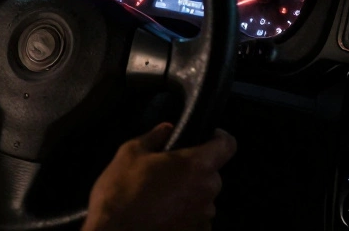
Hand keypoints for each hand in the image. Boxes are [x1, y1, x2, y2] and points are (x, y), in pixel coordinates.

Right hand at [83, 124, 236, 230]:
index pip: (227, 145)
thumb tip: (167, 130)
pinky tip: (161, 213)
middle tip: (168, 171)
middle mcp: (207, 191)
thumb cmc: (121, 190)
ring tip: (161, 196)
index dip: (219, 138)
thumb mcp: (131, 152)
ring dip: (189, 193)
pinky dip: (184, 214)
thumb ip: (154, 137)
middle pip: (212, 173)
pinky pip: (196, 218)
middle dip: (194, 170)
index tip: (207, 137)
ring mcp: (203, 217)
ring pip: (203, 197)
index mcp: (197, 165)